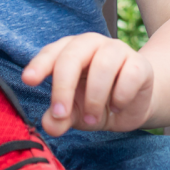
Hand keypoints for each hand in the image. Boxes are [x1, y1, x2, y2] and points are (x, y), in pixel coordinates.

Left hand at [22, 33, 154, 136]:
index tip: (28, 80)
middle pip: (73, 56)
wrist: (134, 106)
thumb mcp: (75, 113)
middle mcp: (92, 44)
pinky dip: (121, 96)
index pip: (52, 52)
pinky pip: (130, 75)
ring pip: (103, 65)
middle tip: (61, 114)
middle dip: (63, 87)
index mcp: (71, 50)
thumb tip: (49, 125)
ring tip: (93, 119)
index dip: (40, 64)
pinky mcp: (140, 64)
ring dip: (95, 98)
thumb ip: (60, 118)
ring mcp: (118, 51)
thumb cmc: (98, 103)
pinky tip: (118, 106)